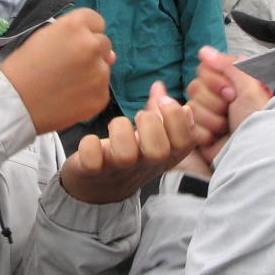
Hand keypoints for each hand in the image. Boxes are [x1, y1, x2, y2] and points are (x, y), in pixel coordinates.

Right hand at [0, 8, 114, 134]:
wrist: (13, 103)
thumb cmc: (23, 67)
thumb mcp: (43, 38)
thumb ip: (75, 37)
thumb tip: (111, 55)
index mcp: (75, 25)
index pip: (96, 21)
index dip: (85, 33)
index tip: (71, 44)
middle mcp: (92, 45)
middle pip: (103, 44)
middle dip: (90, 53)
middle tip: (67, 66)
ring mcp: (99, 72)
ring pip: (103, 68)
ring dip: (91, 74)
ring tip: (65, 84)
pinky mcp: (101, 96)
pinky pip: (101, 90)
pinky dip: (89, 94)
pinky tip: (69, 98)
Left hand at [60, 82, 196, 202]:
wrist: (99, 187)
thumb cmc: (128, 153)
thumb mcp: (148, 136)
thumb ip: (155, 112)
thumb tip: (159, 86)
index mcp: (164, 156)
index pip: (185, 142)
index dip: (178, 119)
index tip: (164, 102)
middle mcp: (144, 165)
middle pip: (159, 150)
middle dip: (151, 124)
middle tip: (140, 115)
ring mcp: (119, 169)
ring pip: (125, 155)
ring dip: (120, 131)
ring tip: (116, 125)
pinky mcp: (92, 171)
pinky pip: (92, 161)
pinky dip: (90, 146)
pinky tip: (91, 141)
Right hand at [186, 46, 270, 160]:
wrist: (255, 151)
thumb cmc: (258, 120)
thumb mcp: (250, 87)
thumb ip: (228, 65)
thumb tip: (204, 50)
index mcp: (228, 82)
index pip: (204, 69)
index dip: (215, 81)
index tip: (232, 92)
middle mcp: (215, 96)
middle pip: (195, 88)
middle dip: (215, 102)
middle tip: (231, 110)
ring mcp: (205, 114)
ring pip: (191, 107)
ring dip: (212, 120)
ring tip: (227, 127)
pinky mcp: (198, 132)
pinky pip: (188, 126)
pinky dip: (204, 134)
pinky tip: (216, 138)